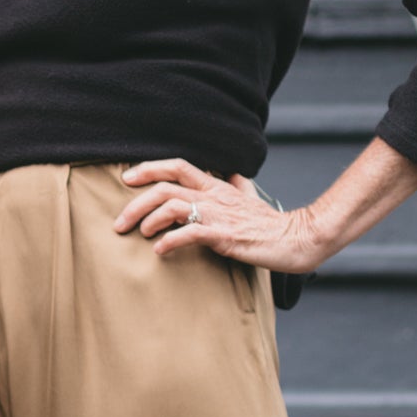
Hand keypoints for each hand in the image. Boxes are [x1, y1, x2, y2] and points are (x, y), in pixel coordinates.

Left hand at [116, 158, 326, 274]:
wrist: (297, 239)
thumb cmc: (270, 223)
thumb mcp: (251, 198)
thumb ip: (238, 185)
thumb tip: (235, 173)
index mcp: (217, 186)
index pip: (178, 166)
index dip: (150, 168)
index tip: (126, 178)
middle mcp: (214, 196)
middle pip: (165, 188)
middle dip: (136, 204)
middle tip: (119, 223)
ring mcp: (219, 215)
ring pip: (173, 206)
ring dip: (150, 220)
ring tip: (142, 235)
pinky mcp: (225, 236)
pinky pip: (190, 233)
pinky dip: (170, 240)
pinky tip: (160, 250)